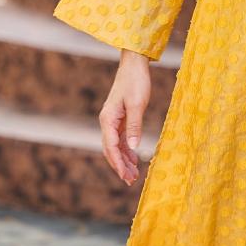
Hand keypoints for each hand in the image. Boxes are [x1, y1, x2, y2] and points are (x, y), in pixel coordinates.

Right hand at [99, 50, 150, 185]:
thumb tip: (134, 147)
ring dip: (123, 160)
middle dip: (120, 166)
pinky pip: (121, 138)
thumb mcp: (138, 104)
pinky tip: (134, 159)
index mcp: (108, 119)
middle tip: (130, 181)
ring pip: (116, 146)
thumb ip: (135, 126)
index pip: (111, 147)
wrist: (134, 64)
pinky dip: (127, 150)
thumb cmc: (136, 81)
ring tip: (133, 175)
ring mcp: (113, 120)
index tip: (126, 177)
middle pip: (111, 149)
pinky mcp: (120, 118)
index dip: (118, 164)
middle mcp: (107, 121)